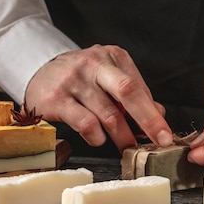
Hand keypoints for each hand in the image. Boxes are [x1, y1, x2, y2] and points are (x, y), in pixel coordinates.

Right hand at [24, 44, 172, 151]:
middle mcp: (94, 64)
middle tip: (159, 142)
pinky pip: (86, 124)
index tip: (165, 134)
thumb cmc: (81, 79)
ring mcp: (73, 80)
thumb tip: (159, 114)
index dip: (153, 114)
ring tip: (126, 147)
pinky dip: (97, 137)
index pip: (138, 87)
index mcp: (112, 57)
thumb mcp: (108, 78)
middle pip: (128, 91)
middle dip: (148, 120)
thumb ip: (133, 94)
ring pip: (108, 114)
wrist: (38, 72)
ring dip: (122, 136)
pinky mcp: (56, 99)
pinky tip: (98, 138)